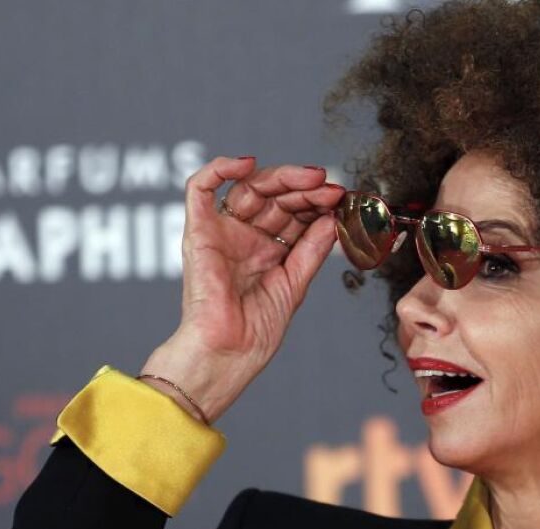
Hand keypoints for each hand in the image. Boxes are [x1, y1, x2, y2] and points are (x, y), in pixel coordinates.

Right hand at [141, 156, 344, 423]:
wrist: (229, 354)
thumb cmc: (256, 332)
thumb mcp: (295, 284)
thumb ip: (311, 249)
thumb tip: (332, 218)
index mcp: (267, 251)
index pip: (293, 214)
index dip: (316, 203)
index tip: (341, 198)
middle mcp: (244, 238)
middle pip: (274, 197)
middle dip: (304, 188)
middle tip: (329, 186)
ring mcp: (222, 233)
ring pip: (248, 187)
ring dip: (281, 177)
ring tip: (311, 179)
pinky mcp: (198, 232)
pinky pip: (198, 188)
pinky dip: (219, 169)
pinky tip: (247, 163)